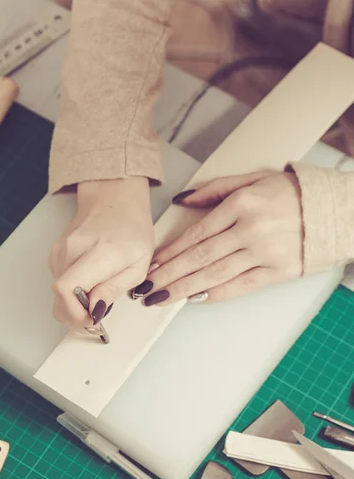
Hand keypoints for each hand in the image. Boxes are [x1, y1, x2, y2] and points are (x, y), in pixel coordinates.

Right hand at [49, 177, 153, 328]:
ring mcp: (60, 251)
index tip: (93, 318)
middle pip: (59, 298)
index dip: (76, 313)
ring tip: (99, 293)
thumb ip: (114, 289)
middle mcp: (73, 250)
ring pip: (59, 294)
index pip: (67, 289)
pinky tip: (90, 283)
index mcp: (99, 253)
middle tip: (97, 315)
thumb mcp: (139, 265)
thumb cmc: (132, 230)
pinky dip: (73, 292)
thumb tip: (94, 310)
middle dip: (76, 316)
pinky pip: (60, 283)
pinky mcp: (55, 254)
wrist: (114, 200)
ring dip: (76, 304)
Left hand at [133, 171, 303, 305]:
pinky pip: (241, 286)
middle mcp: (250, 230)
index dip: (170, 252)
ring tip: (162, 298)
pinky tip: (196, 300)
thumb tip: (182, 199)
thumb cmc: (291, 193)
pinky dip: (217, 294)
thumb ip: (215, 189)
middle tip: (145, 290)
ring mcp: (264, 254)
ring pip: (215, 275)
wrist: (333, 210)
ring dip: (184, 289)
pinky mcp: (279, 272)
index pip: (196, 234)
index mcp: (241, 205)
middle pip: (199, 258)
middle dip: (168, 276)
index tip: (152, 264)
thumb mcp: (252, 179)